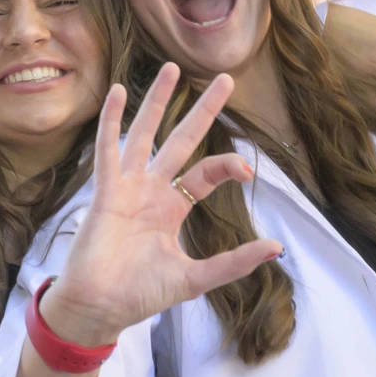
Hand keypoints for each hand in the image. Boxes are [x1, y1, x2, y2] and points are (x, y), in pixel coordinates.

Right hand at [41, 64, 281, 346]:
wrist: (99, 307)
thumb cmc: (139, 295)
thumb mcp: (195, 278)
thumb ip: (233, 263)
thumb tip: (276, 248)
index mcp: (172, 208)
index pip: (205, 173)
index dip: (227, 166)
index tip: (248, 171)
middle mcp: (151, 191)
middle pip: (182, 140)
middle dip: (203, 111)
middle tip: (225, 79)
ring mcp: (127, 187)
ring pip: (145, 134)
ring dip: (157, 102)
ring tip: (172, 69)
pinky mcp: (106, 192)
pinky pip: (109, 150)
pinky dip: (112, 121)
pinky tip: (118, 91)